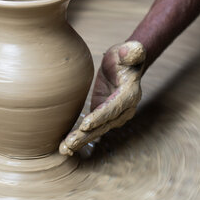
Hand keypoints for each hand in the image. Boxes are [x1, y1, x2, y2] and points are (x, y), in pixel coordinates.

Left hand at [59, 41, 145, 155]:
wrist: (123, 66)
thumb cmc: (124, 57)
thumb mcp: (127, 51)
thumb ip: (131, 51)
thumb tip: (135, 50)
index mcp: (129, 95)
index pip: (113, 108)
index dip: (100, 117)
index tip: (85, 125)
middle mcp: (123, 110)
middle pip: (103, 124)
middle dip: (86, 135)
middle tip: (70, 143)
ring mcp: (113, 116)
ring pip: (96, 131)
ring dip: (80, 140)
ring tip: (64, 149)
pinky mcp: (103, 118)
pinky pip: (91, 130)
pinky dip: (79, 138)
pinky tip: (65, 147)